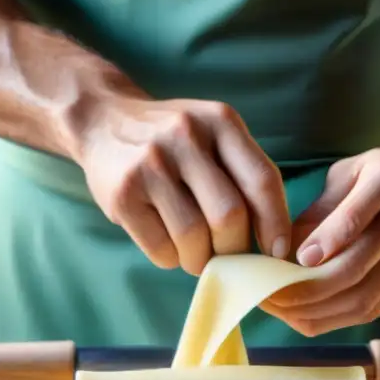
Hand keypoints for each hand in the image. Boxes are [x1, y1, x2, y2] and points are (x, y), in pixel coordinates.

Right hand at [77, 94, 291, 274]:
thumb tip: (273, 242)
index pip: (262, 180)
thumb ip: (244, 174)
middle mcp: (185, 136)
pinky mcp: (122, 193)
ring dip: (200, 259)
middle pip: (229, 216)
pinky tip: (169, 246)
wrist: (103, 120)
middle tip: (228, 256)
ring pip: (193, 238)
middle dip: (234, 249)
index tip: (277, 251)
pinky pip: (160, 247)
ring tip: (197, 254)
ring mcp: (150, 164)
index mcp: (220, 122)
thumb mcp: (213, 135)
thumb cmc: (174, 142)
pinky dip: (171, 259)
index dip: (276, 224)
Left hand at [262, 148, 379, 335]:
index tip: (296, 260)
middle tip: (272, 296)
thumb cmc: (370, 181)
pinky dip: (336, 317)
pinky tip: (307, 315)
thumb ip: (316, 215)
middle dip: (310, 289)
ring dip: (318, 311)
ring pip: (366, 296)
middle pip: (360, 265)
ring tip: (283, 311)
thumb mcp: (340, 178)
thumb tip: (281, 258)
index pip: (357, 215)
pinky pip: (375, 308)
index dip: (326, 241)